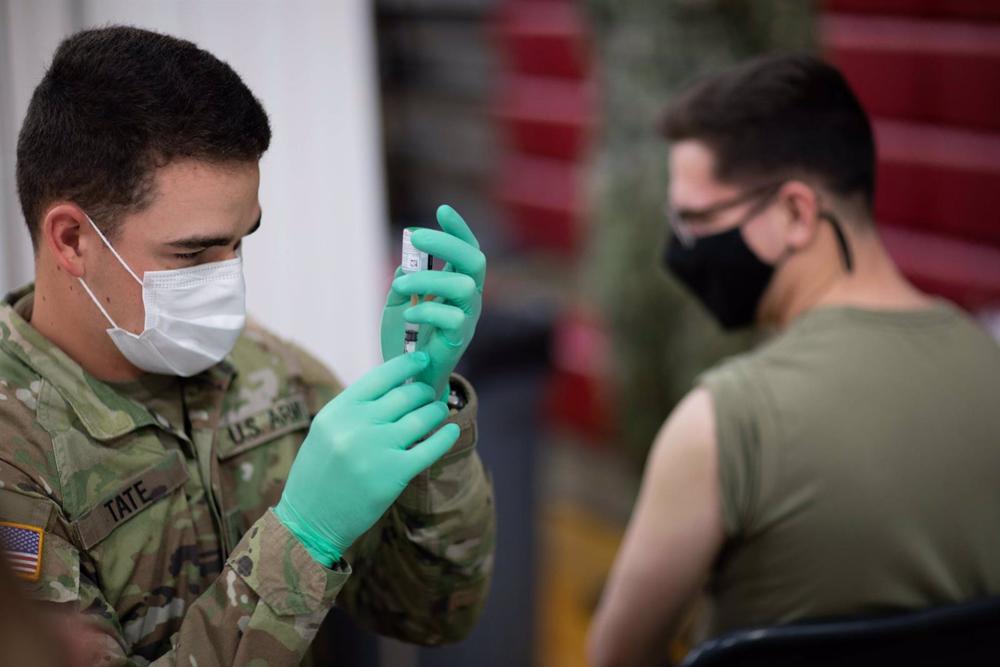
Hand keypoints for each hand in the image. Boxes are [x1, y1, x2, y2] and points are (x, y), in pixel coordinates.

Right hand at [274, 352, 459, 565]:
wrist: (309, 519)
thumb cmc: (319, 473)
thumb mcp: (327, 430)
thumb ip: (356, 409)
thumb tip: (396, 385)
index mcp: (339, 411)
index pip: (381, 376)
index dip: (406, 364)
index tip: (421, 359)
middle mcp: (358, 426)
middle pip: (406, 395)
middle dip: (424, 391)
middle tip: (431, 393)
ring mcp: (377, 449)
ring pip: (422, 418)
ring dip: (436, 411)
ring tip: (439, 411)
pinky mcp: (394, 474)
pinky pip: (431, 448)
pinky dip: (445, 436)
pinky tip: (451, 431)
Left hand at [381, 205, 485, 397]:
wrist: (408, 377)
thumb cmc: (406, 338)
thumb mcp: (399, 302)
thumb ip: (405, 281)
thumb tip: (408, 265)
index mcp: (457, 284)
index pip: (467, 250)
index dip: (458, 229)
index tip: (442, 210)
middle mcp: (468, 298)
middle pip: (474, 260)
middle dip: (447, 244)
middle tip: (416, 238)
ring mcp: (467, 319)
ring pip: (462, 286)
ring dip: (427, 280)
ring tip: (400, 287)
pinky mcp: (459, 339)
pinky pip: (452, 318)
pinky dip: (426, 310)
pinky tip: (408, 314)